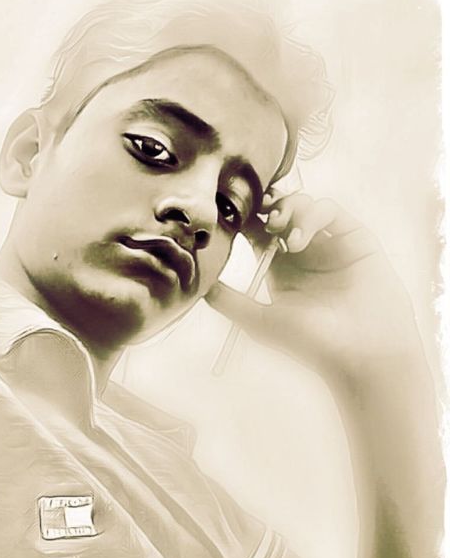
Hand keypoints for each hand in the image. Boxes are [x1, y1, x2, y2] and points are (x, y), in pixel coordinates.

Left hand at [205, 190, 421, 380]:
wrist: (360, 353)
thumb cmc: (312, 343)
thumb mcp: (259, 321)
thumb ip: (228, 301)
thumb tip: (196, 283)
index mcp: (279, 267)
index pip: (257, 230)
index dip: (244, 217)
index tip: (231, 212)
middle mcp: (304, 251)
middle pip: (279, 210)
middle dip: (267, 206)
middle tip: (260, 217)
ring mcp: (330, 243)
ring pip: (304, 204)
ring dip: (289, 210)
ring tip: (284, 237)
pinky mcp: (355, 238)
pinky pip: (330, 210)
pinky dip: (312, 215)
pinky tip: (300, 239)